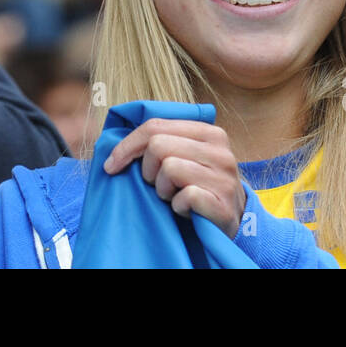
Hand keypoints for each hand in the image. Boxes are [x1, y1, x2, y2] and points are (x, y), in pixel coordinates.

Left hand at [103, 118, 246, 237]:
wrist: (233, 220)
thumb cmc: (199, 186)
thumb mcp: (186, 156)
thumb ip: (162, 142)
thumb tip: (115, 144)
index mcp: (208, 132)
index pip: (155, 125)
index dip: (127, 145)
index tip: (111, 165)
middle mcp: (219, 150)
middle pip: (158, 145)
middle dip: (148, 170)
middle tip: (158, 185)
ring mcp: (223, 176)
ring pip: (169, 168)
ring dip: (163, 190)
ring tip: (175, 196)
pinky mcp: (222, 203)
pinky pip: (184, 197)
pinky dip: (178, 207)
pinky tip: (186, 210)